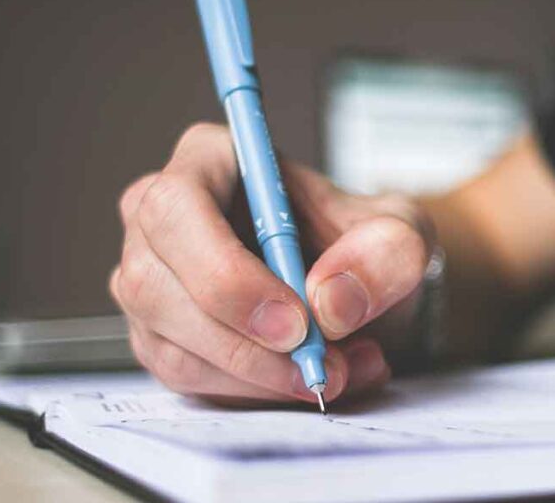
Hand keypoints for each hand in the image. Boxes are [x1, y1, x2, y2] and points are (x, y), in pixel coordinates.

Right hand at [110, 123, 433, 405]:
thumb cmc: (365, 243)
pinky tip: (309, 378)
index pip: (177, 208)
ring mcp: (151, 281)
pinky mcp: (160, 338)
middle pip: (155, 285)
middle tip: (319, 365)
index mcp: (208, 160)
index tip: (295, 322)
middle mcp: (160, 218)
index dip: (226, 272)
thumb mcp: (402, 233)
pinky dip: (255, 393)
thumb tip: (331, 302)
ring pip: (172, 345)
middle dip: (245, 343)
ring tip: (339, 371)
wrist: (360, 288)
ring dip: (260, 377)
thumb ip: (385, 253)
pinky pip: (188, 379)